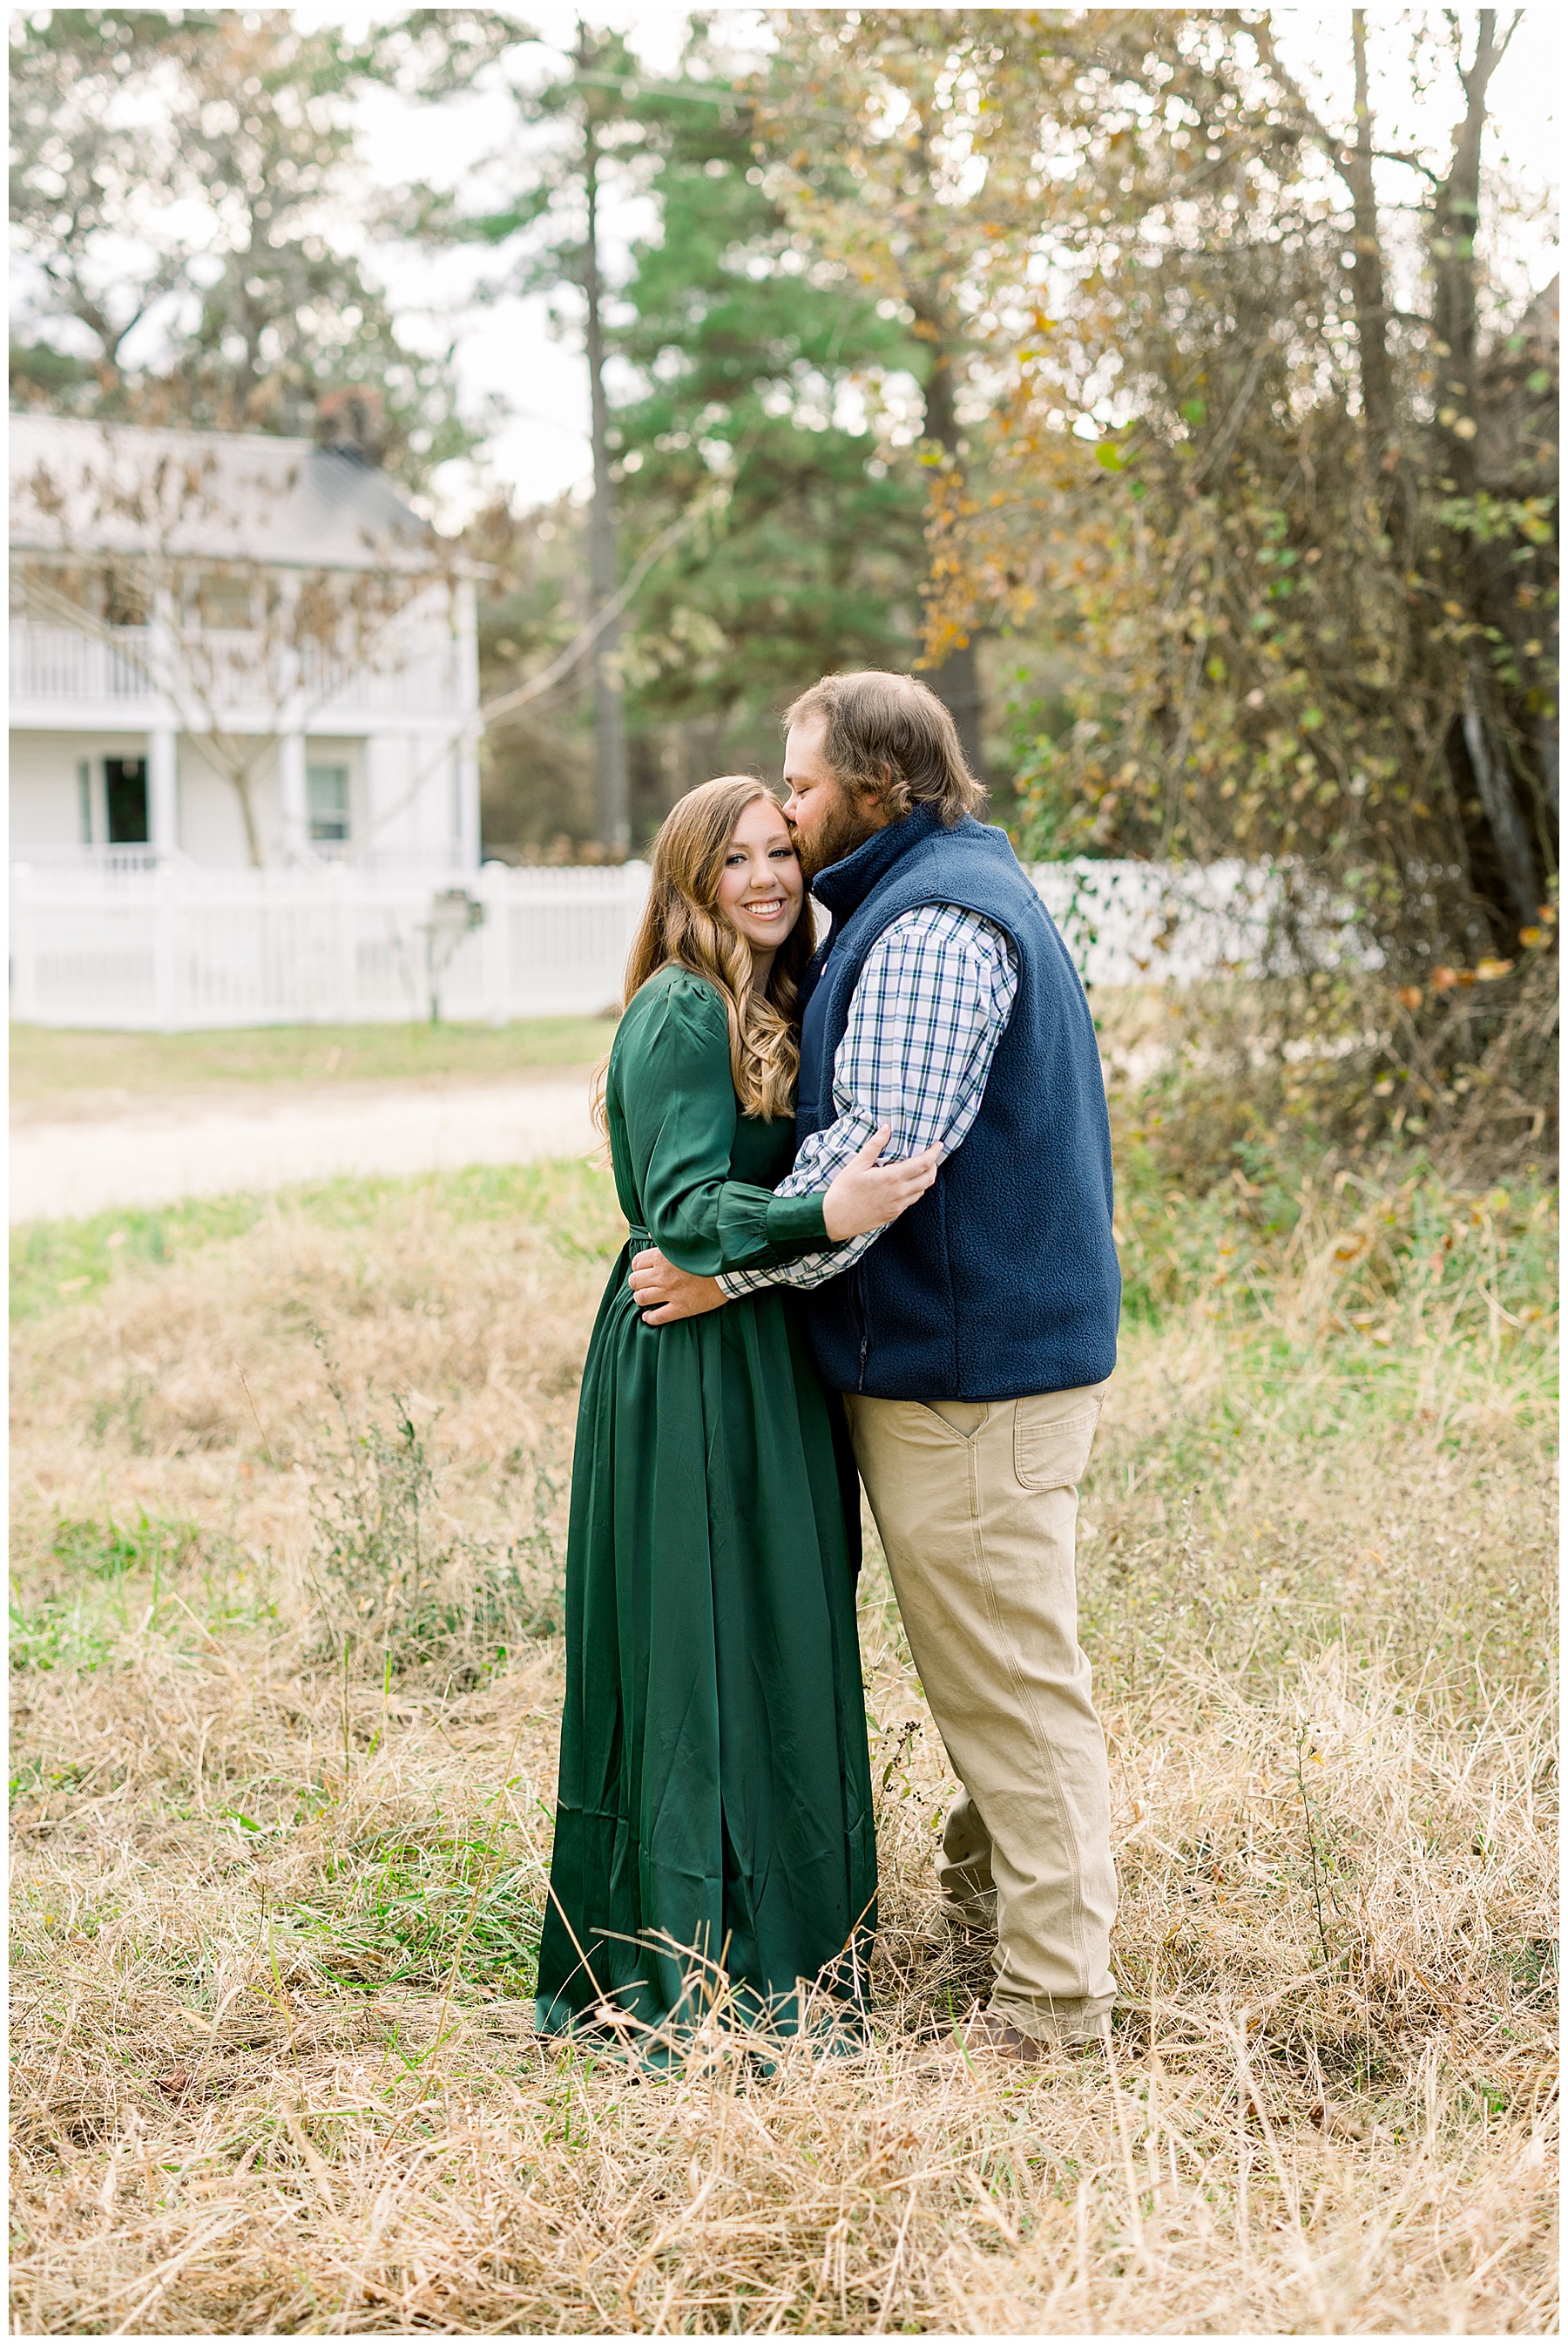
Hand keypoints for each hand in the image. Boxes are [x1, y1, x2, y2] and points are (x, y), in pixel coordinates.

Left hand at [629, 1248, 725, 1323]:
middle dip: (637, 1282)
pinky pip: (657, 1317)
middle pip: (635, 1281)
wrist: (730, 1271)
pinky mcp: (681, 1308)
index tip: (644, 1269)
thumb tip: (653, 1234)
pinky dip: (649, 1318)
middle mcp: (662, 1275)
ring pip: (641, 1299)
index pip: (636, 1263)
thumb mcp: (686, 1241)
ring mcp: (670, 1293)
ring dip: (641, 1298)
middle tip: (644, 1284)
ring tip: (646, 1298)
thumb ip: (667, 1240)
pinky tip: (648, 1316)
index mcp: (662, 1257)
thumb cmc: (710, 1253)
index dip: (638, 1267)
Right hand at [822, 1126, 941, 1241]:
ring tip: (920, 1169)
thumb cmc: (843, 1191)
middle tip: (931, 1156)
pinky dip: (915, 1190)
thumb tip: (887, 1128)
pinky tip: (906, 1184)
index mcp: (892, 1178)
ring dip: (925, 1179)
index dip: (934, 1153)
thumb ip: (874, 1146)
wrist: (834, 1219)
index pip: (923, 1164)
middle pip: (928, 1178)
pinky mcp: (893, 1215)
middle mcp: (900, 1193)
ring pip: (922, 1191)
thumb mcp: (856, 1164)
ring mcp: (898, 1206)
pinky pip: (911, 1201)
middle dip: (934, 1165)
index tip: (938, 1145)